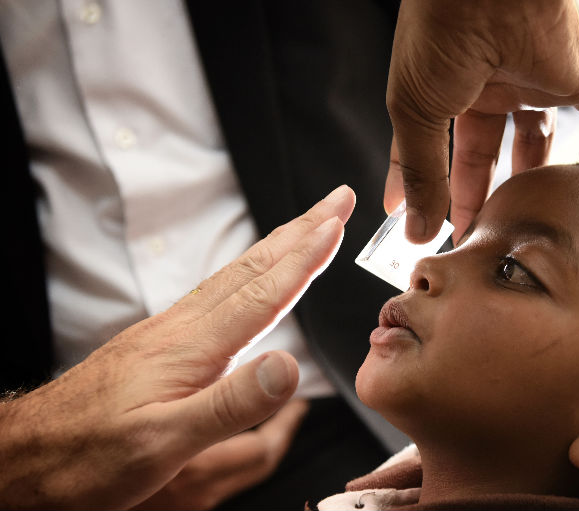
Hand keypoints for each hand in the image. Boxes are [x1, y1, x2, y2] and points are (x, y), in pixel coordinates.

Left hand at [0, 186, 355, 509]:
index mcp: (191, 348)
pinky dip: (250, 273)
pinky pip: (217, 294)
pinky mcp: (157, 345)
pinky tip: (253, 279)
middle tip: (336, 199)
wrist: (26, 457)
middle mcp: (181, 329)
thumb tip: (289, 366)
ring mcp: (167, 333)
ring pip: (234, 277)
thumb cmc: (88, 457)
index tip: (337, 224)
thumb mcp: (162, 443)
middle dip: (300, 230)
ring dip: (278, 246)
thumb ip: (229, 405)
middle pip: (252, 269)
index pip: (262, 294)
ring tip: (308, 226)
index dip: (305, 259)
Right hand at [384, 0, 578, 242]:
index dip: (426, 186)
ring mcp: (533, 81)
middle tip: (474, 236)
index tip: (419, 225)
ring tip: (523, 221)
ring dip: (532, 178)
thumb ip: (421, 172)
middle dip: (478, 193)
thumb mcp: (416, 112)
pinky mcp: (575, 77)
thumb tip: (414, 229)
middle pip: (487, 151)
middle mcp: (488, 86)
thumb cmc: (439, 36)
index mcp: (444, 87)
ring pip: (537, 138)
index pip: (433, 148)